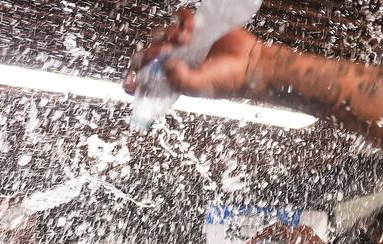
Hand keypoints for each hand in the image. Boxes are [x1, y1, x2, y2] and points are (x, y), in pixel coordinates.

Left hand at [127, 11, 258, 99]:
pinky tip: (193, 24)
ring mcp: (183, 45)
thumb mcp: (199, 87)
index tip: (132, 78)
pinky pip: (179, 18)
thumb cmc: (226, 81)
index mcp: (170, 81)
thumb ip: (179, 80)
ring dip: (170, 34)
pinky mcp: (195, 28)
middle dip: (153, 51)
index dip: (133, 80)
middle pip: (148, 53)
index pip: (142, 81)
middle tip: (167, 50)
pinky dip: (182, 18)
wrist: (249, 64)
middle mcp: (173, 62)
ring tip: (187, 38)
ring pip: (162, 34)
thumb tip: (164, 65)